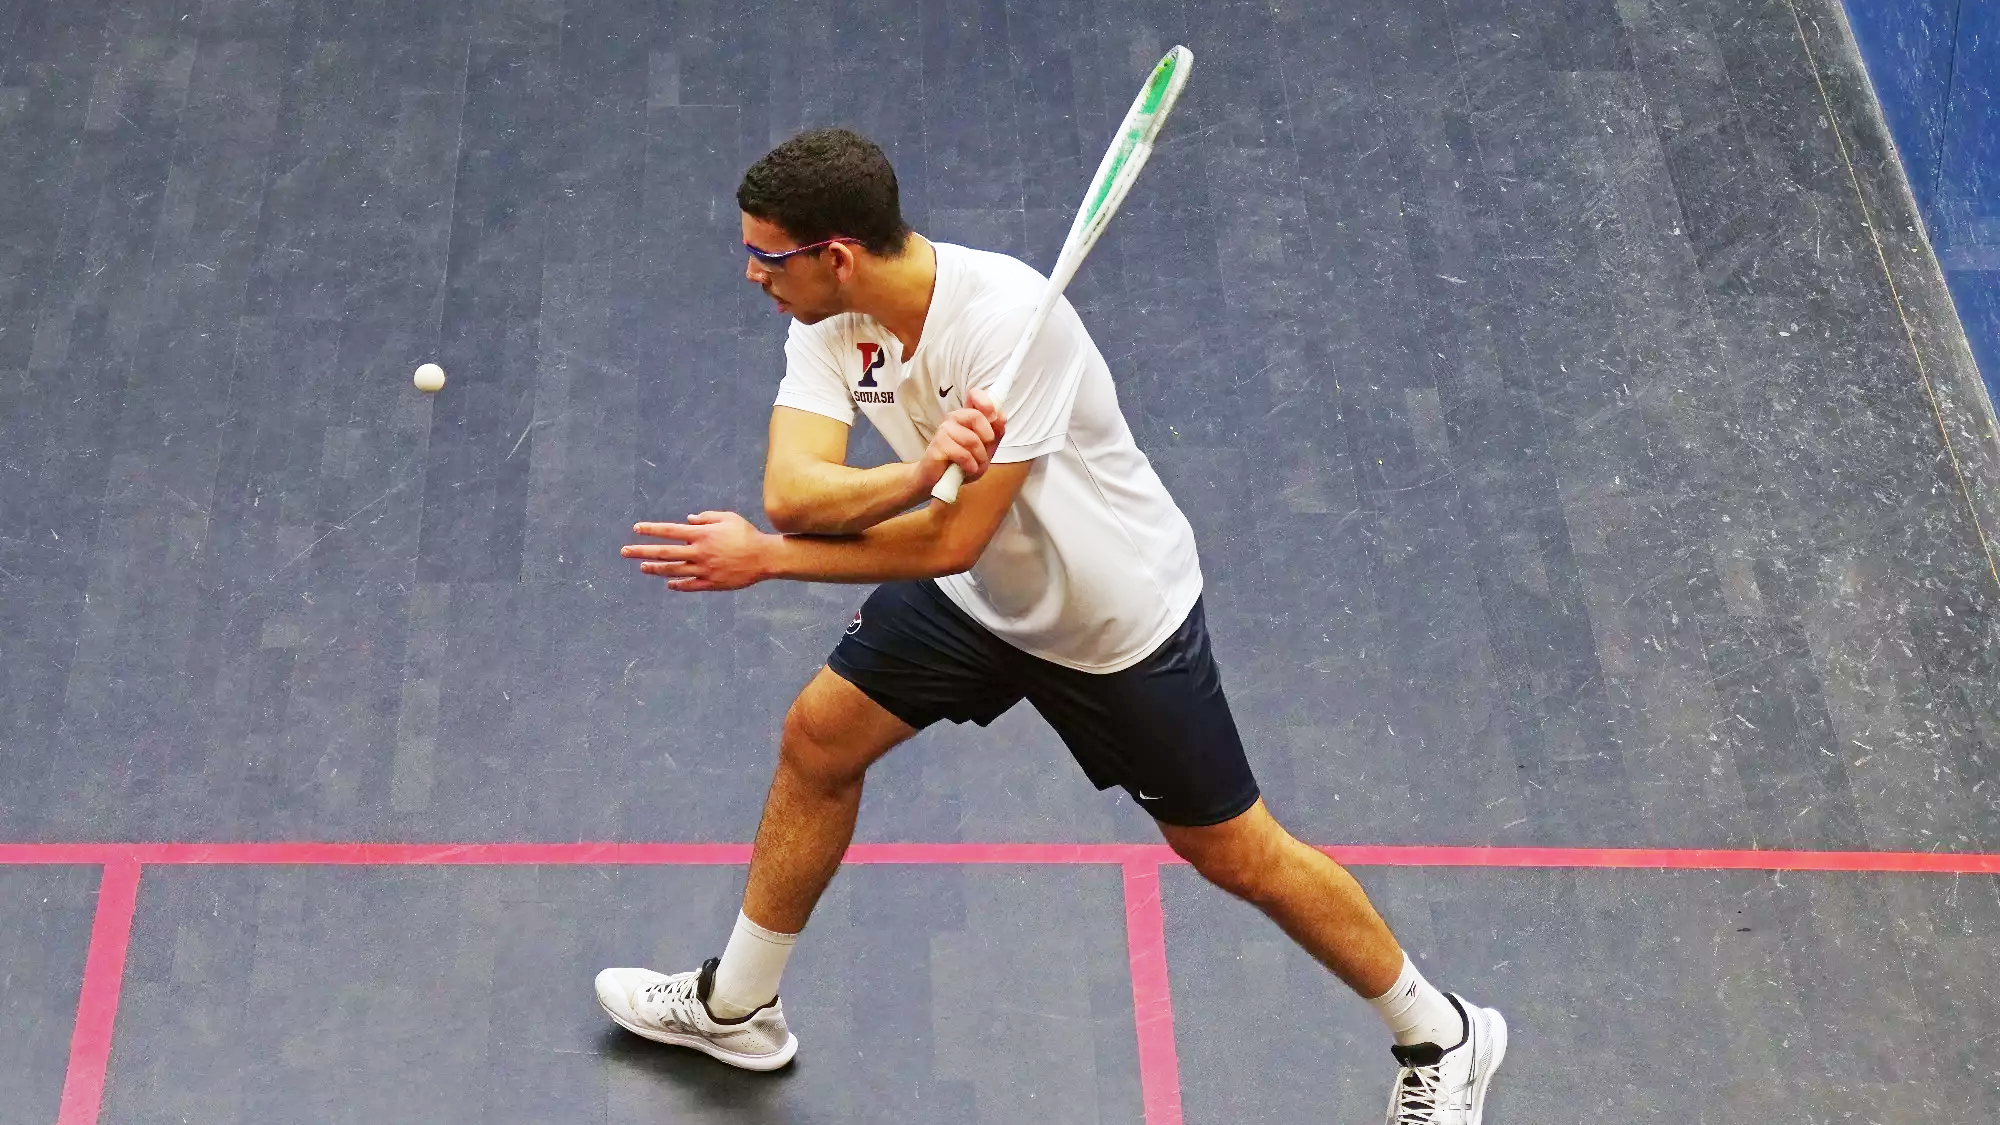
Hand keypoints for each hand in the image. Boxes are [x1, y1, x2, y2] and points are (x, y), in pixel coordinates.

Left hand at [623, 511, 771, 591]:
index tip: (636, 529)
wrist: (764, 558)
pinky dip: (678, 584)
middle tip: (624, 551)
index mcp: (701, 535)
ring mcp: (703, 570)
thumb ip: (707, 518)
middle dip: (642, 551)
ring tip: (642, 567)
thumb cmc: (747, 534)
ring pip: (673, 570)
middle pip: (665, 552)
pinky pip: (690, 585)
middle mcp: (698, 552)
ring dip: (655, 569)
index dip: (652, 529)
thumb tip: (689, 520)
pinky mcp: (711, 583)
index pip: (670, 531)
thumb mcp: (728, 518)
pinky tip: (668, 583)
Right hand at [916, 387, 1006, 489]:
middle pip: (976, 416)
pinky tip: (967, 469)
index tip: (993, 416)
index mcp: (966, 416)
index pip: (974, 395)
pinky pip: (962, 453)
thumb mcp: (986, 450)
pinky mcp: (938, 445)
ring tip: (974, 465)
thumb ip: (996, 434)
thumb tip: (1002, 416)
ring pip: (971, 439)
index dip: (986, 402)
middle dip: (987, 438)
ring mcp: (944, 430)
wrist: (939, 480)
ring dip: (979, 457)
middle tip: (984, 452)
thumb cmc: (962, 463)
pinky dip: (970, 465)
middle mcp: (953, 419)